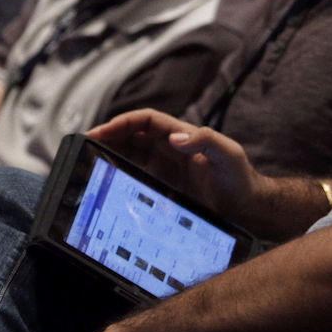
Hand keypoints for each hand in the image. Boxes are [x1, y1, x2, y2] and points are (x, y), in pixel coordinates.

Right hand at [87, 110, 263, 219]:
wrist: (248, 210)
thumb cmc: (241, 180)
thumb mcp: (230, 156)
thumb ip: (206, 142)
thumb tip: (175, 138)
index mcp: (182, 135)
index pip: (144, 121)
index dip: (121, 122)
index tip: (100, 132)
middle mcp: (170, 149)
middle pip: (131, 136)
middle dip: (107, 137)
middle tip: (83, 148)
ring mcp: (164, 169)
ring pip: (129, 156)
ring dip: (109, 156)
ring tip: (87, 165)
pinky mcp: (163, 189)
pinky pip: (135, 179)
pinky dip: (119, 177)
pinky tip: (106, 186)